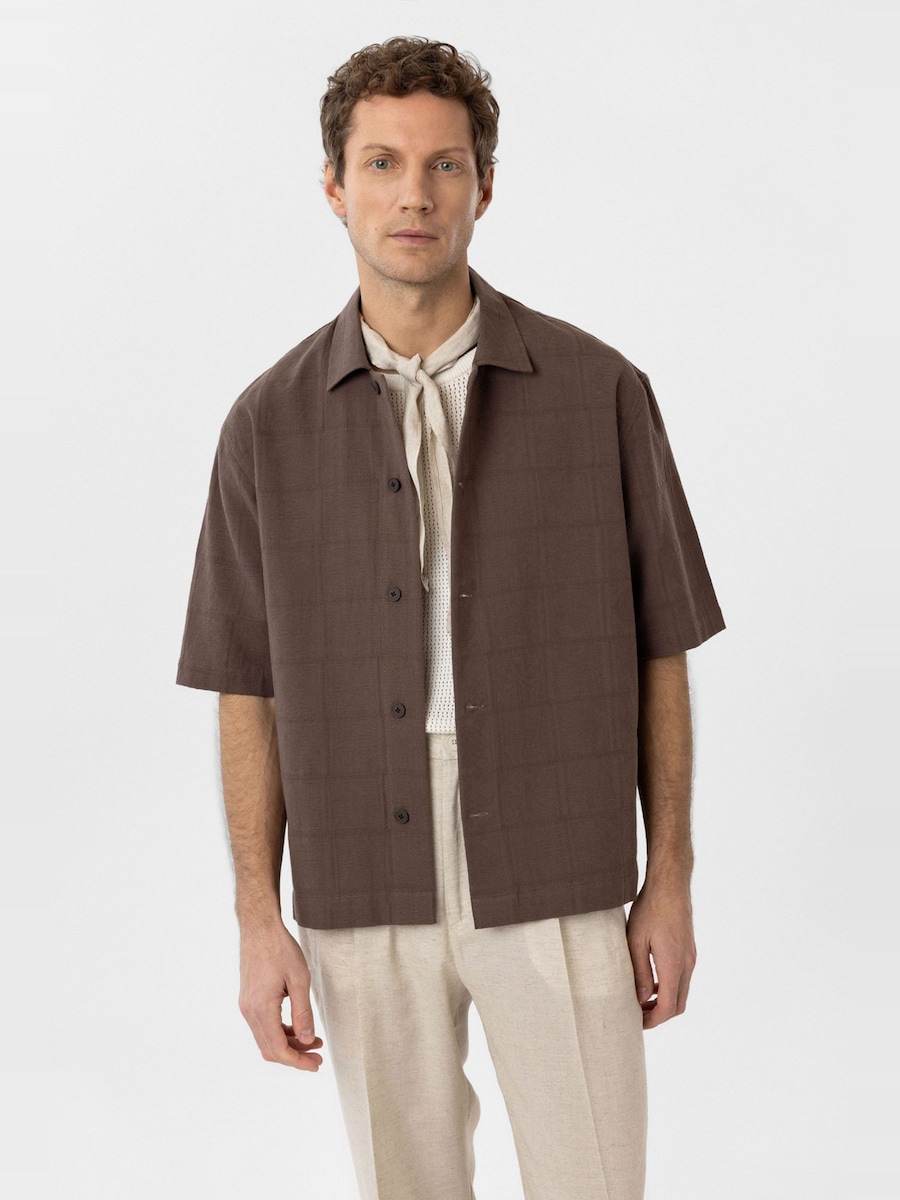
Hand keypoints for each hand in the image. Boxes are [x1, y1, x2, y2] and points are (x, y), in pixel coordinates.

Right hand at [238, 922, 323, 1069]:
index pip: (278, 1049)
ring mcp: (246, 1006)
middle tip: (317, 1058)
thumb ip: (303, 1012)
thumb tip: (307, 1040)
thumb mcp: (299, 979)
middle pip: (270, 1048)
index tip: (315, 1065)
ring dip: (289, 1044)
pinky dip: (280, 1031)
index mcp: (261, 1008)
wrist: (259, 927)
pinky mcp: (248, 999)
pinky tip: (298, 1027)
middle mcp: (249, 1011)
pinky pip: (263, 1025)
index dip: (298, 1061)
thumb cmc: (280, 948)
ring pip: (266, 1038)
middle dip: (295, 1056)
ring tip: (313, 1041)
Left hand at [626, 881, 696, 1029]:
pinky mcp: (689, 949)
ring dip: (664, 1001)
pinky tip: (651, 982)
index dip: (653, 1019)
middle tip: (638, 1016)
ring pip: (682, 991)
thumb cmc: (650, 909)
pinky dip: (669, 987)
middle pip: (678, 1004)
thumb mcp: (636, 940)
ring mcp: (691, 956)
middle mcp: (687, 964)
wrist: (670, 884)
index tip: (636, 1023)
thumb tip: (642, 999)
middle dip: (659, 1015)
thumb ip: (640, 972)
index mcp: (673, 964)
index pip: (668, 1006)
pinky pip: (682, 978)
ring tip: (641, 1001)